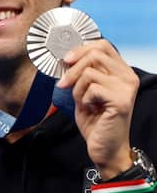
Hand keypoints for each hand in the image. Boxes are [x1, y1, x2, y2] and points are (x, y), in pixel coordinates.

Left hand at [57, 39, 139, 179]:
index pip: (102, 45)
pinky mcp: (120, 100)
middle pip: (95, 54)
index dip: (81, 49)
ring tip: (83, 101)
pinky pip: (91, 88)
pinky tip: (89, 108)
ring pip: (89, 71)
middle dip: (73, 69)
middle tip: (64, 83)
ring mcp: (126, 88)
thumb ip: (83, 72)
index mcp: (121, 71)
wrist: (105, 148)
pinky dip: (83, 98)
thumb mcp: (86, 90)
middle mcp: (128, 77)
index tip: (67, 60)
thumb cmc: (96, 120)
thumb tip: (67, 56)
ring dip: (77, 87)